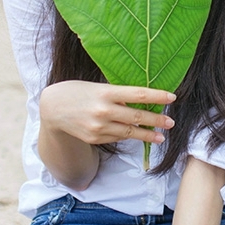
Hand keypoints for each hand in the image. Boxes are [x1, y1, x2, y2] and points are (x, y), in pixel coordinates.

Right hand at [40, 82, 174, 147]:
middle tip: (171, 122)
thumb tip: (140, 100)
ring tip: (160, 136)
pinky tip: (137, 135)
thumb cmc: (77, 91)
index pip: (138, 94)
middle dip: (157, 120)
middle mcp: (104, 111)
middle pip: (137, 116)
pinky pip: (117, 138)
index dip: (157, 96)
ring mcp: (99, 127)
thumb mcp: (97, 86)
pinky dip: (128, 136)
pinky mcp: (95, 138)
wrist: (52, 108)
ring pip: (130, 132)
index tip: (172, 97)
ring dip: (147, 135)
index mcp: (106, 92)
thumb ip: (117, 94)